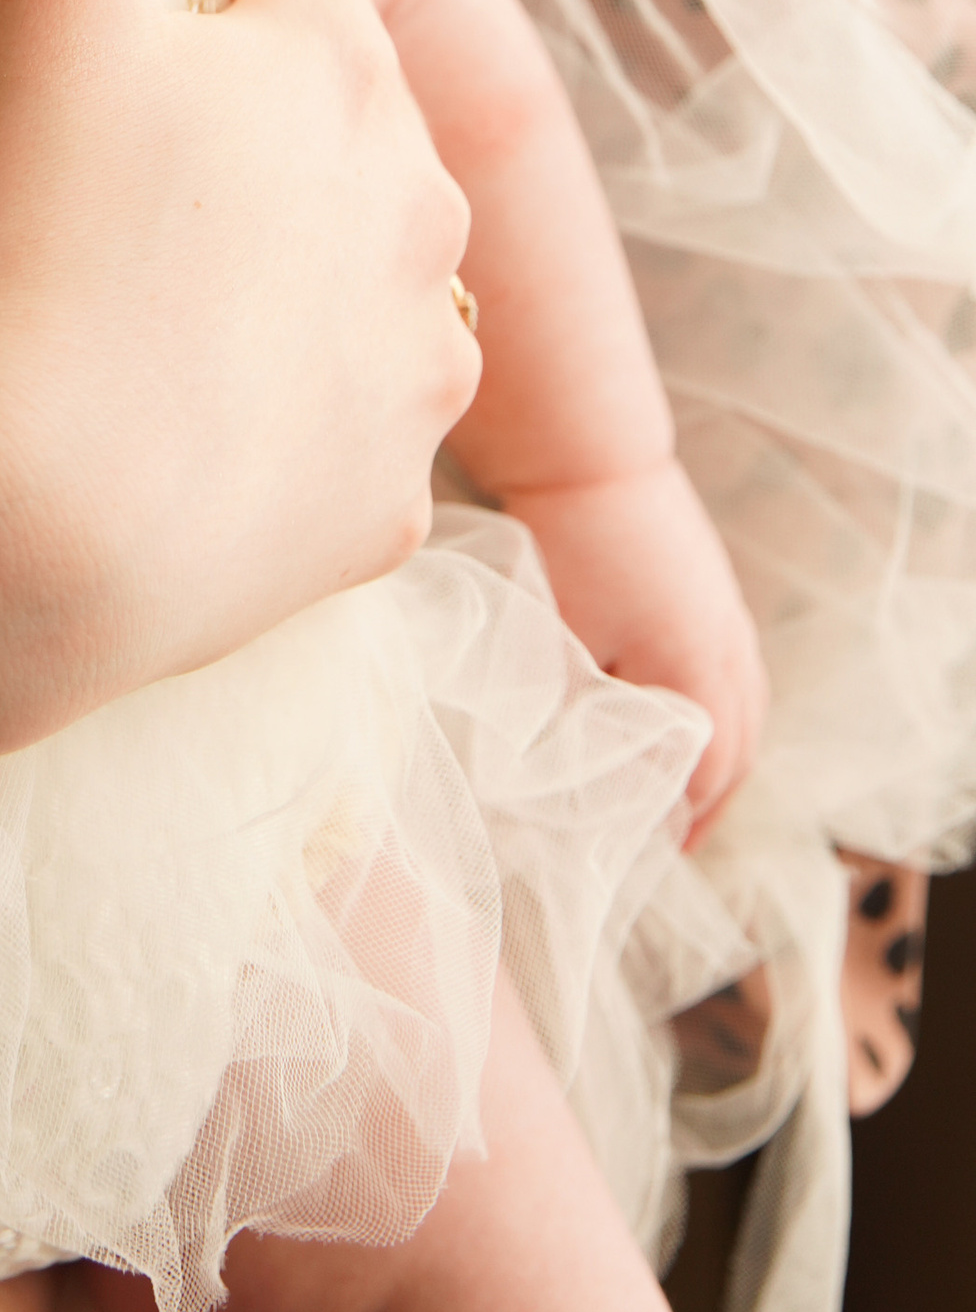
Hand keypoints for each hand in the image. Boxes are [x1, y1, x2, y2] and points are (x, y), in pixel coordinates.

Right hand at [0, 0, 479, 711]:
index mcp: (342, 65)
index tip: (106, 10)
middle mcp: (414, 213)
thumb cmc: (26, 224)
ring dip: (278, 274)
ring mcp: (401, 378)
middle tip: (95, 159)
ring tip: (135, 294)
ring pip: (365, 285)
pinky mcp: (365, 522)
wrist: (9, 536)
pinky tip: (166, 432)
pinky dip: (265, 428)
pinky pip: (331, 445)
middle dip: (248, 122)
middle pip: (344, 125)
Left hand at [506, 458, 766, 836]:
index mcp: (698, 679)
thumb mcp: (566, 647)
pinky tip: (695, 714)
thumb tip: (577, 774)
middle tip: (672, 843)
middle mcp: (729, 654)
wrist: (586, 454)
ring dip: (720, 759)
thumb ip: (582, 718)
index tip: (639, 857)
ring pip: (745, 714)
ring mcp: (730, 619)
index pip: (700, 781)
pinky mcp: (715, 591)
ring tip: (689, 794)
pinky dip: (723, 710)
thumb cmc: (566, 550)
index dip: (671, 823)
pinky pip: (739, 674)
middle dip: (705, 804)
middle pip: (735, 755)